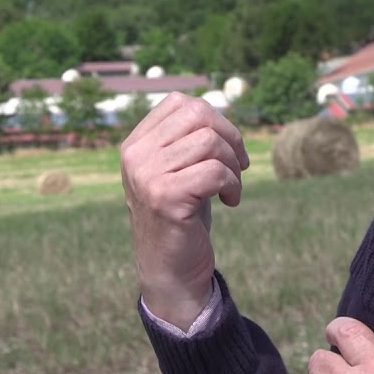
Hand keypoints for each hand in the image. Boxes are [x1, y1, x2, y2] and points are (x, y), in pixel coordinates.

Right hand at [120, 92, 249, 330]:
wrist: (170, 270)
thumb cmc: (182, 215)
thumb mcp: (178, 169)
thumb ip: (187, 138)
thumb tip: (217, 108)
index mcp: (135, 144)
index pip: (180, 103)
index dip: (215, 119)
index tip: (226, 148)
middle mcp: (135, 155)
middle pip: (197, 115)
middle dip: (230, 136)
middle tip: (238, 165)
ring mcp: (147, 176)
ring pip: (210, 142)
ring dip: (233, 165)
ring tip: (232, 188)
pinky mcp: (165, 197)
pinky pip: (215, 172)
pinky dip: (233, 185)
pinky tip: (230, 202)